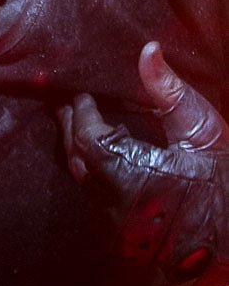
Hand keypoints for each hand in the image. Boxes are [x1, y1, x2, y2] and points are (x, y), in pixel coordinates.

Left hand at [58, 42, 228, 285]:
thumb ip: (168, 90)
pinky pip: (91, 197)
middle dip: (70, 125)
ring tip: (81, 124)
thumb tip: (148, 49)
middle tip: (71, 103)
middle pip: (73, 154)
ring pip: (79, 178)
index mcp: (125, 170)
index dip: (81, 109)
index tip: (83, 93)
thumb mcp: (200, 130)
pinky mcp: (116, 237)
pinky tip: (101, 159)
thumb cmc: (222, 183)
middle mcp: (109, 199)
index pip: (83, 132)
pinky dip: (90, 173)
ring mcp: (111, 222)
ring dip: (78, 150)